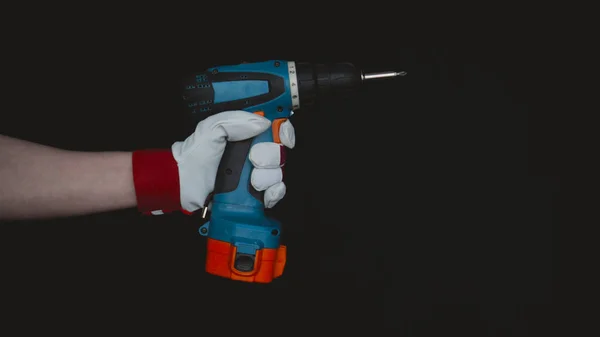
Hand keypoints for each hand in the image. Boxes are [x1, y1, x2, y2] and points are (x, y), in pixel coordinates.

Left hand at [172, 110, 294, 212]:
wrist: (185, 183)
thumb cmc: (195, 155)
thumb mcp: (212, 127)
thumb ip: (236, 120)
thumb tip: (262, 122)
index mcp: (247, 135)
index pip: (278, 129)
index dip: (284, 132)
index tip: (282, 136)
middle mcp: (255, 153)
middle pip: (281, 152)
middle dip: (270, 156)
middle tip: (253, 158)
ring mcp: (256, 173)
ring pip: (278, 173)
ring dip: (266, 176)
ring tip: (250, 179)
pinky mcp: (255, 193)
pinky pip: (275, 192)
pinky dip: (272, 192)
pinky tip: (261, 190)